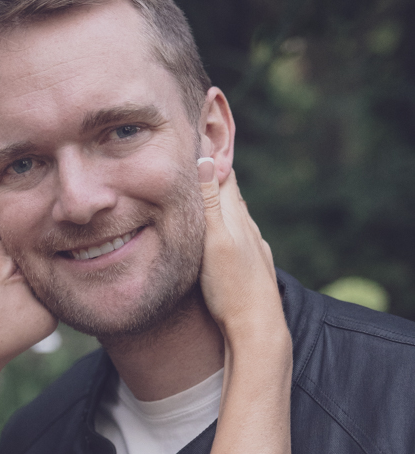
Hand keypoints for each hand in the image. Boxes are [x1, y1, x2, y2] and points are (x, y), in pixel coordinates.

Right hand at [197, 160, 280, 338]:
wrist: (256, 327)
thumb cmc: (232, 288)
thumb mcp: (215, 242)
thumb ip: (209, 203)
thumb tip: (205, 158)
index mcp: (236, 217)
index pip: (223, 173)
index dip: (211, 151)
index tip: (199, 125)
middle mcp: (247, 227)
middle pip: (228, 190)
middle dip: (213, 170)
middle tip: (197, 148)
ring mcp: (251, 246)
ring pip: (233, 214)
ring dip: (217, 199)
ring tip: (204, 185)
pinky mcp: (249, 264)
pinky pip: (234, 234)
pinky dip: (222, 223)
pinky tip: (220, 230)